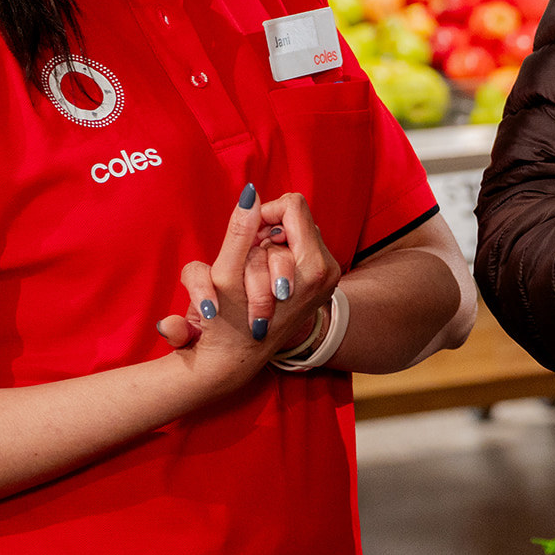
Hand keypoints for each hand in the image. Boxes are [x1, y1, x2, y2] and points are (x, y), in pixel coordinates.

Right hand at [158, 184, 342, 389]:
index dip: (264, 213)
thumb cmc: (230, 324)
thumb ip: (240, 231)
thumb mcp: (228, 276)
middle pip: (292, 221)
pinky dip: (272, 259)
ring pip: (291, 235)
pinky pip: (292, 249)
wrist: (236, 362)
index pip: (293, 206)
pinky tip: (261, 282)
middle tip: (248, 266)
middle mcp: (326, 271)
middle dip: (264, 238)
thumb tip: (251, 192)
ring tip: (253, 280)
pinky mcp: (316, 282)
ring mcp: (324, 277)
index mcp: (313, 267)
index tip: (249, 237)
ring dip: (265, 251)